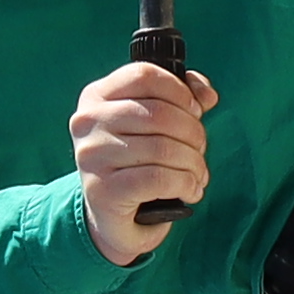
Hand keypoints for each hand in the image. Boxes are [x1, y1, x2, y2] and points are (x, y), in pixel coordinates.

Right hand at [70, 59, 216, 264]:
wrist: (112, 218)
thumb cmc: (136, 164)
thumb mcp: (154, 127)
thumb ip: (181, 101)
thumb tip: (206, 94)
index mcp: (96, 96)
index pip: (144, 75)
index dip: (180, 91)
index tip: (195, 111)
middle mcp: (87, 122)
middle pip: (159, 113)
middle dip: (194, 133)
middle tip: (200, 151)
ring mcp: (91, 156)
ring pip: (163, 148)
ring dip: (194, 163)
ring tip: (198, 174)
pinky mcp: (102, 190)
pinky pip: (159, 179)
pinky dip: (186, 184)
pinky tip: (191, 191)